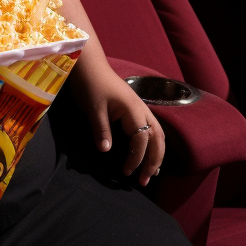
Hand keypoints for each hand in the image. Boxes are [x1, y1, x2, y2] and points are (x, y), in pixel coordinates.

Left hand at [72, 67, 164, 184]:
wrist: (88, 64)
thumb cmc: (89, 84)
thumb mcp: (93, 108)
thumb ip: (101, 129)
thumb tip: (106, 151)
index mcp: (133, 109)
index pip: (141, 139)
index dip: (136, 158)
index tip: (126, 173)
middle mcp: (142, 109)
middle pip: (158, 139)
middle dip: (154, 161)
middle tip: (145, 181)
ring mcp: (140, 108)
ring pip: (158, 134)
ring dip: (156, 154)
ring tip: (151, 173)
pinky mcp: (134, 108)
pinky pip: (150, 128)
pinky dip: (153, 144)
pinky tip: (147, 154)